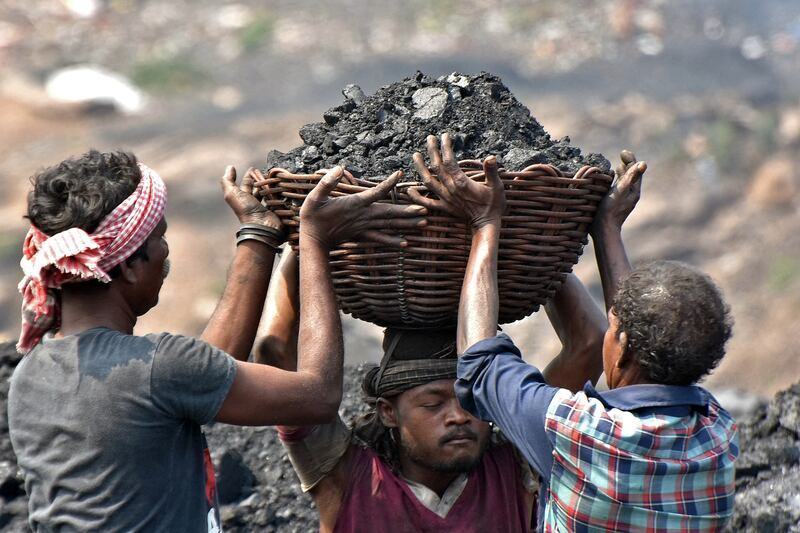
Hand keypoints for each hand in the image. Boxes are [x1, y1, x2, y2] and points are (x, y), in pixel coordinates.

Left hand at [221, 166, 283, 231]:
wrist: (261, 225)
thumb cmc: (246, 209)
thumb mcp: (232, 194)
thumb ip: (228, 181)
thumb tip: (230, 166)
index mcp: (245, 197)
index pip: (247, 183)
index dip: (249, 175)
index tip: (254, 167)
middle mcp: (255, 201)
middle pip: (259, 186)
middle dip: (262, 179)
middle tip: (268, 171)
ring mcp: (267, 205)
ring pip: (270, 191)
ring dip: (272, 184)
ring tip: (277, 176)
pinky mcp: (278, 208)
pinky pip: (280, 197)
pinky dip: (281, 192)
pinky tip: (284, 186)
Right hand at [300, 166, 426, 248]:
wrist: (313, 241)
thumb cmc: (312, 217)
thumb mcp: (314, 197)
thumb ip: (326, 183)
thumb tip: (339, 168)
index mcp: (355, 204)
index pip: (376, 192)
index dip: (388, 183)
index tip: (399, 174)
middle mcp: (363, 216)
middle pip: (389, 213)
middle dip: (408, 211)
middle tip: (426, 209)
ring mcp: (364, 227)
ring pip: (389, 225)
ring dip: (407, 224)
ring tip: (424, 223)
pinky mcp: (362, 235)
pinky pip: (381, 239)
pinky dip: (393, 241)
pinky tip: (406, 244)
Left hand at [408, 133, 505, 230]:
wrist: (486, 224)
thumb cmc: (494, 204)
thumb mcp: (497, 186)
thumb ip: (492, 171)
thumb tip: (491, 157)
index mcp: (461, 182)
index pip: (450, 161)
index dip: (445, 147)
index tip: (445, 136)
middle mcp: (450, 189)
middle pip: (437, 167)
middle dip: (432, 151)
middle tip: (429, 138)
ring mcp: (445, 199)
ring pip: (428, 182)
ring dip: (420, 168)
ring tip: (415, 155)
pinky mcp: (444, 207)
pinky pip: (427, 203)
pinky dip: (417, 197)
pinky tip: (409, 191)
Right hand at [591, 150, 646, 234]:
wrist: (603, 230)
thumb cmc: (611, 210)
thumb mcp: (620, 191)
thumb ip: (630, 177)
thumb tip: (643, 163)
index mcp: (634, 191)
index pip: (635, 170)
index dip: (631, 159)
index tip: (623, 152)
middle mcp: (629, 194)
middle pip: (630, 175)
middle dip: (627, 165)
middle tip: (622, 155)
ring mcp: (621, 199)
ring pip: (623, 182)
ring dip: (620, 173)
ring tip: (617, 166)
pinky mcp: (613, 203)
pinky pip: (616, 189)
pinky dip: (614, 181)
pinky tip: (607, 182)